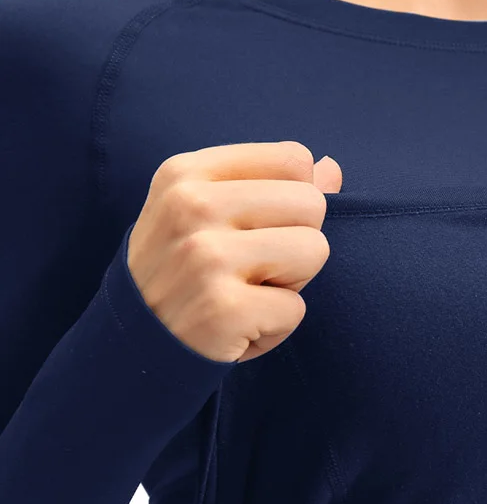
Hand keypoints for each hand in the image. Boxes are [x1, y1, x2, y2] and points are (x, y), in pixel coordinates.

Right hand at [127, 141, 340, 363]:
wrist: (136, 344)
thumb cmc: (186, 274)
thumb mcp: (211, 216)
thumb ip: (273, 187)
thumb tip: (332, 168)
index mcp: (188, 174)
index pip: (294, 159)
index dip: (291, 202)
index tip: (254, 229)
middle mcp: (192, 206)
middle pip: (312, 204)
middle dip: (296, 242)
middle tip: (251, 270)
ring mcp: (206, 257)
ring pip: (315, 250)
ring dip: (291, 284)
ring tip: (247, 294)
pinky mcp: (223, 308)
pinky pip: (296, 308)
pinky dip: (276, 326)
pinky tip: (239, 327)